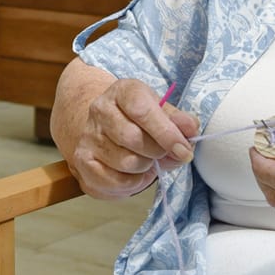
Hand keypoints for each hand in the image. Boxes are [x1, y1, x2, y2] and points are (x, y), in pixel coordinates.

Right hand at [65, 78, 197, 199]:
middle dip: (157, 152)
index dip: (166, 132)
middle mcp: (100, 110)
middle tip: (164, 154)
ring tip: (147, 162)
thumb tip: (191, 129)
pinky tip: (134, 174)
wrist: (106, 130)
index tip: (184, 149)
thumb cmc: (140, 122)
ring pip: (125, 162)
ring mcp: (89, 135)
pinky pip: (113, 180)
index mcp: (122, 91)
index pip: (141, 110)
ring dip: (145, 168)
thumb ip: (179, 121)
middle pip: (132, 138)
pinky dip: (132, 183)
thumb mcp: (162, 113)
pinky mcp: (83, 160)